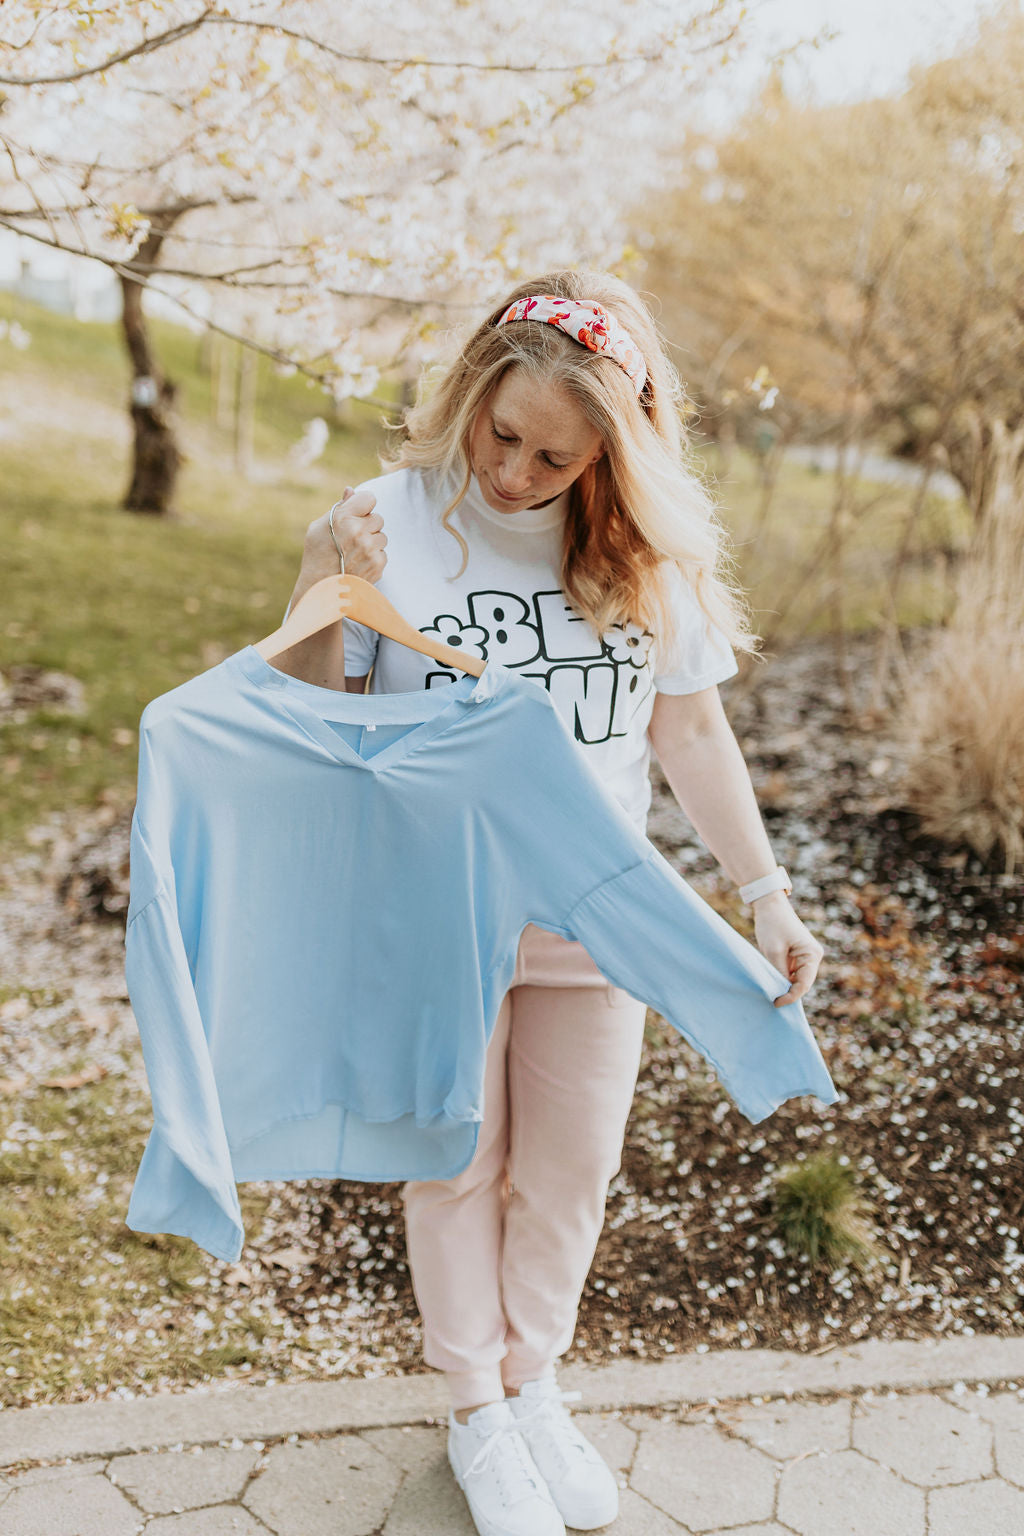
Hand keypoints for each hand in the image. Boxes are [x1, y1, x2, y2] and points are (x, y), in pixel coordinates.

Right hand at [300, 485, 387, 588]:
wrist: (321, 590)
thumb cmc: (316, 556)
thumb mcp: (319, 527)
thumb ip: (339, 508)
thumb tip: (351, 490)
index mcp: (343, 517)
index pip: (369, 498)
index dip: (363, 506)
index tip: (357, 514)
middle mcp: (358, 531)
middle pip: (378, 518)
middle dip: (368, 526)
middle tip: (352, 538)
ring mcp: (370, 549)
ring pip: (382, 536)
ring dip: (372, 543)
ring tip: (355, 553)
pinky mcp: (378, 564)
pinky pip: (383, 553)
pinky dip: (374, 558)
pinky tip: (359, 564)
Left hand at [751, 890, 823, 1005]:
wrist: (769, 904)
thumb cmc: (772, 925)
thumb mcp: (773, 952)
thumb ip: (780, 973)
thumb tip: (782, 991)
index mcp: (812, 955)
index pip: (804, 984)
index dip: (791, 997)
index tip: (776, 1003)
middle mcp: (813, 956)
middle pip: (802, 983)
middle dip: (788, 992)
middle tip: (771, 1000)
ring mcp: (806, 955)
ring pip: (797, 978)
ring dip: (785, 984)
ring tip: (770, 991)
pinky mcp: (798, 954)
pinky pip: (792, 971)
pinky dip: (783, 977)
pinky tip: (772, 980)